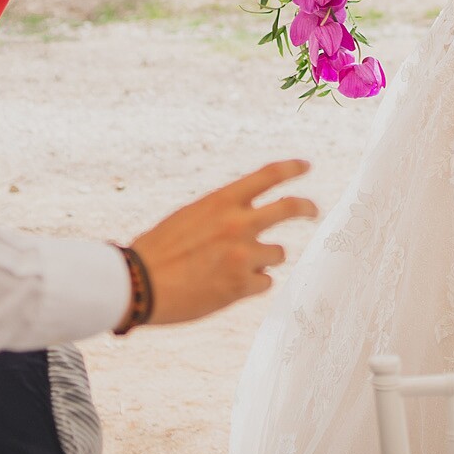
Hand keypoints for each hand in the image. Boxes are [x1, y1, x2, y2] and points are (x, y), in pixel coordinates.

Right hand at [127, 159, 317, 325]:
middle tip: (313, 210)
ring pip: (278, 252)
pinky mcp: (242, 285)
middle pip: (289, 207)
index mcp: (221, 201)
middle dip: (307, 207)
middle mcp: (237, 223)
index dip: (292, 168)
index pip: (268, 175)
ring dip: (264, 259)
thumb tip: (249, 217)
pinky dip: (252, 285)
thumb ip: (221, 213)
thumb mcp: (190, 216)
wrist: (139, 284)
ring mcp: (243, 254)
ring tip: (232, 268)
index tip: (306, 166)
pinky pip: (265, 281)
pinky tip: (226, 287)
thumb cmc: (158, 251)